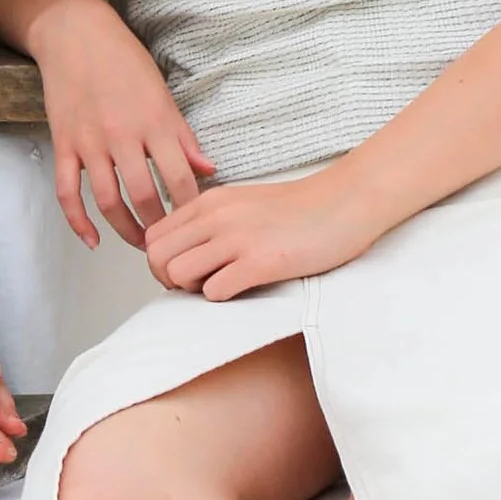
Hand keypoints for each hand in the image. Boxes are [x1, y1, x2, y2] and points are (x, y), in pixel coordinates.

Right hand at [31, 7, 216, 248]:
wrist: (75, 34)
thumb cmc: (123, 59)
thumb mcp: (162, 93)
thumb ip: (183, 136)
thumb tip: (208, 169)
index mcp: (153, 121)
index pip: (180, 177)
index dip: (191, 207)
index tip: (198, 223)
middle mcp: (122, 135)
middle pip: (145, 196)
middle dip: (161, 226)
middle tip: (172, 241)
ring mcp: (89, 142)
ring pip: (108, 202)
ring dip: (127, 230)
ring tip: (142, 244)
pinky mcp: (64, 144)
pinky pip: (68, 193)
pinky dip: (79, 223)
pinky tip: (93, 241)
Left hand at [144, 171, 384, 302]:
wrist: (347, 201)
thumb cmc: (302, 210)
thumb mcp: (243, 205)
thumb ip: (213, 224)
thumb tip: (187, 258)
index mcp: (210, 202)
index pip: (153, 237)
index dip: (163, 262)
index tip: (188, 272)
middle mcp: (217, 217)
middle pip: (157, 258)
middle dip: (170, 280)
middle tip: (199, 286)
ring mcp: (238, 238)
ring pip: (177, 273)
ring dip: (193, 289)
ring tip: (222, 286)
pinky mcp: (261, 261)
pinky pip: (215, 291)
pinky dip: (223, 298)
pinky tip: (246, 288)